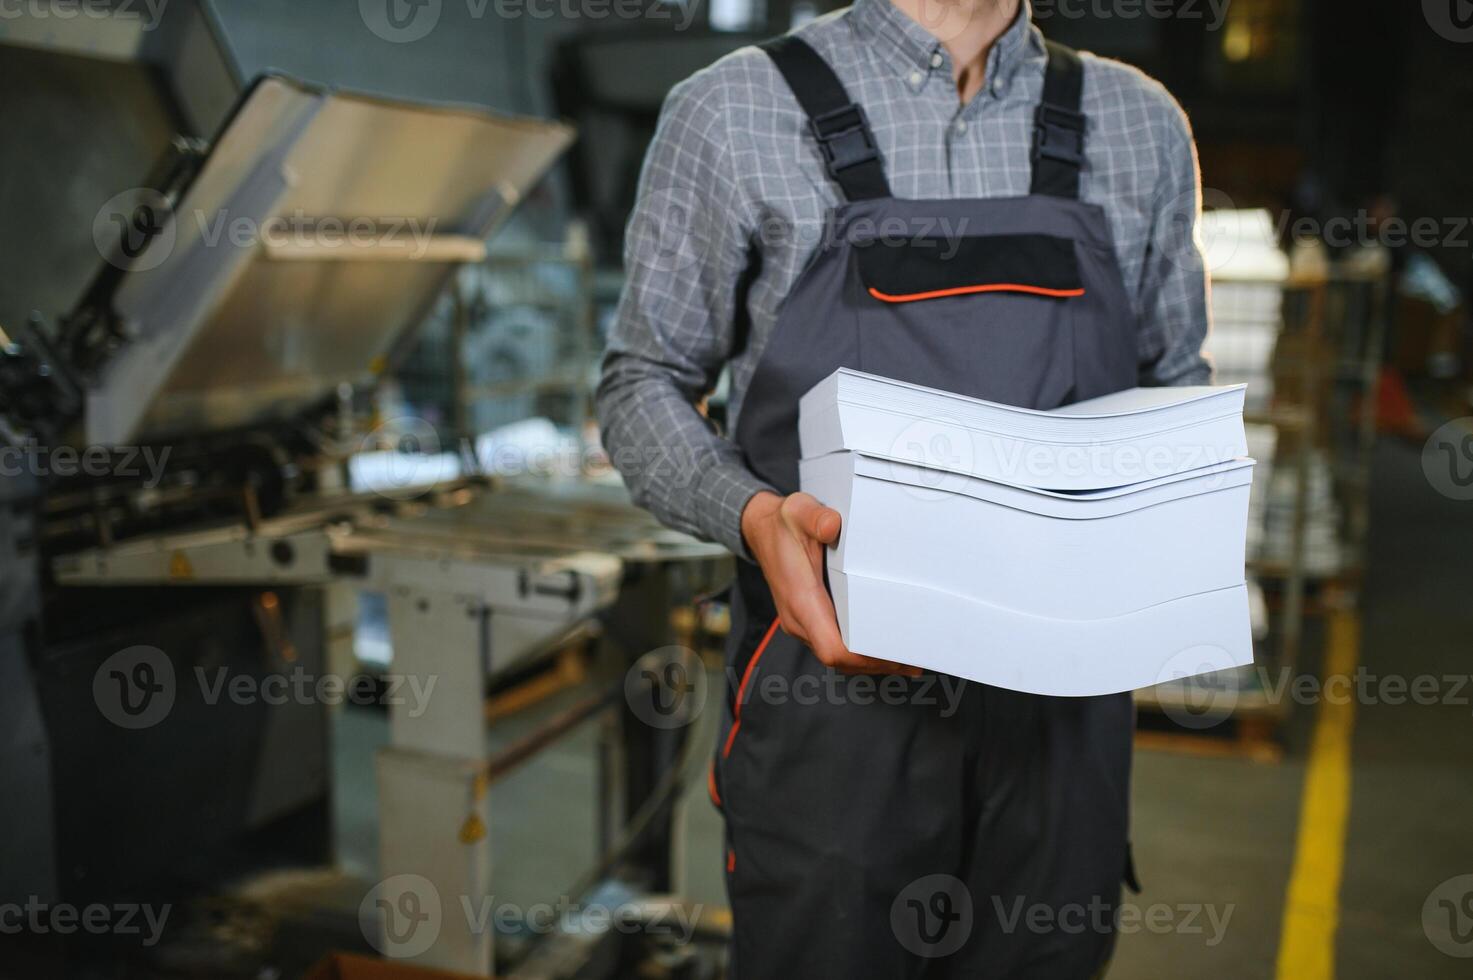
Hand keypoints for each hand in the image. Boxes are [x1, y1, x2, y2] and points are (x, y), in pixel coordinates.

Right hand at [740, 491, 920, 675]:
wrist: (761, 531)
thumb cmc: (783, 524)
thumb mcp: (798, 511)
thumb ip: (815, 517)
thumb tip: (832, 525)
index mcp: (800, 598)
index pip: (831, 647)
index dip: (862, 659)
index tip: (892, 656)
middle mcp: (798, 618)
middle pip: (838, 659)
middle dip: (874, 663)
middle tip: (911, 661)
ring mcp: (801, 622)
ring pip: (835, 656)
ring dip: (866, 660)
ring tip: (903, 658)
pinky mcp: (806, 620)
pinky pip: (831, 644)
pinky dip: (856, 650)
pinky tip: (878, 644)